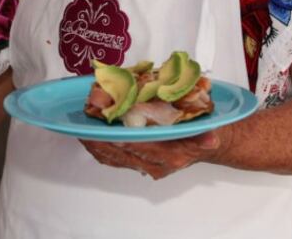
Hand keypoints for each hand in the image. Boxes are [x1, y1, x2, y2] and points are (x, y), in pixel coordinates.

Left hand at [80, 130, 220, 179]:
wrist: (206, 144)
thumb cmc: (204, 132)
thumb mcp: (209, 130)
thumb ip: (206, 136)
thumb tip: (211, 140)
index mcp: (171, 156)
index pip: (141, 149)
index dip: (122, 140)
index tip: (106, 130)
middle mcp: (156, 164)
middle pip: (122, 154)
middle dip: (102, 142)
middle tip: (85, 128)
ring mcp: (146, 164)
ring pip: (115, 158)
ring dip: (96, 146)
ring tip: (81, 131)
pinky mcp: (139, 161)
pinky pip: (114, 159)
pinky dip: (100, 148)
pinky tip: (90, 137)